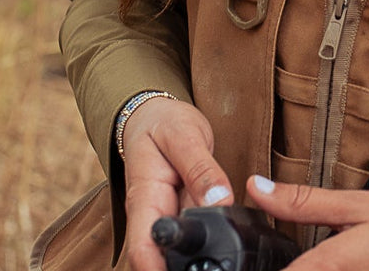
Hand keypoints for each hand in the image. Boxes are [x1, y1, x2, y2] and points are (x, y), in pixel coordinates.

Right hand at [118, 97, 233, 270]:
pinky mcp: (183, 214)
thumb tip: (220, 202)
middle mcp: (153, 216)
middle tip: (219, 264)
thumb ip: (201, 169)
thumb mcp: (184, 136)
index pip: (142, 250)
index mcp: (144, 199)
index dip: (158, 270)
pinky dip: (209, 240)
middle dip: (186, 266)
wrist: (154, 114)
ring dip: (198, 256)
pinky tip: (227, 242)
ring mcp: (168, 217)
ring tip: (225, 255)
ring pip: (181, 250)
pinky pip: (195, 235)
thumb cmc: (163, 123)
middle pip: (162, 258)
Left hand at [246, 175, 368, 270]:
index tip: (241, 265)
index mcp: (330, 264)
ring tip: (328, 258)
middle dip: (284, 268)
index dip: (259, 269)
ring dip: (308, 270)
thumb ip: (303, 202)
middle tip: (277, 259)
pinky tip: (339, 267)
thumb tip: (257, 188)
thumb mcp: (358, 205)